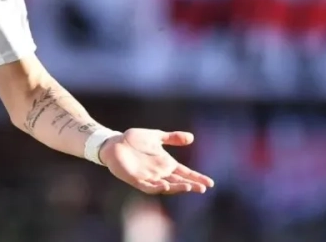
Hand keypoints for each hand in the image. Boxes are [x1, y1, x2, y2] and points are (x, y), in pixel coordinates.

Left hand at [100, 128, 214, 194]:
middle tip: (202, 187)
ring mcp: (149, 177)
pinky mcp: (136, 180)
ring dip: (177, 188)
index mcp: (165, 164)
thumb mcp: (156, 137)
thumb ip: (172, 138)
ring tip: (188, 187)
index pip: (184, 173)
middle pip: (178, 182)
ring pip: (166, 186)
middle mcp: (159, 173)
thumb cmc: (134, 140)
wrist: (114, 143)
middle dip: (190, 185)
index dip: (196, 178)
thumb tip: (191, 137)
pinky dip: (157, 187)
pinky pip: (149, 187)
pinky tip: (165, 186)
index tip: (210, 182)